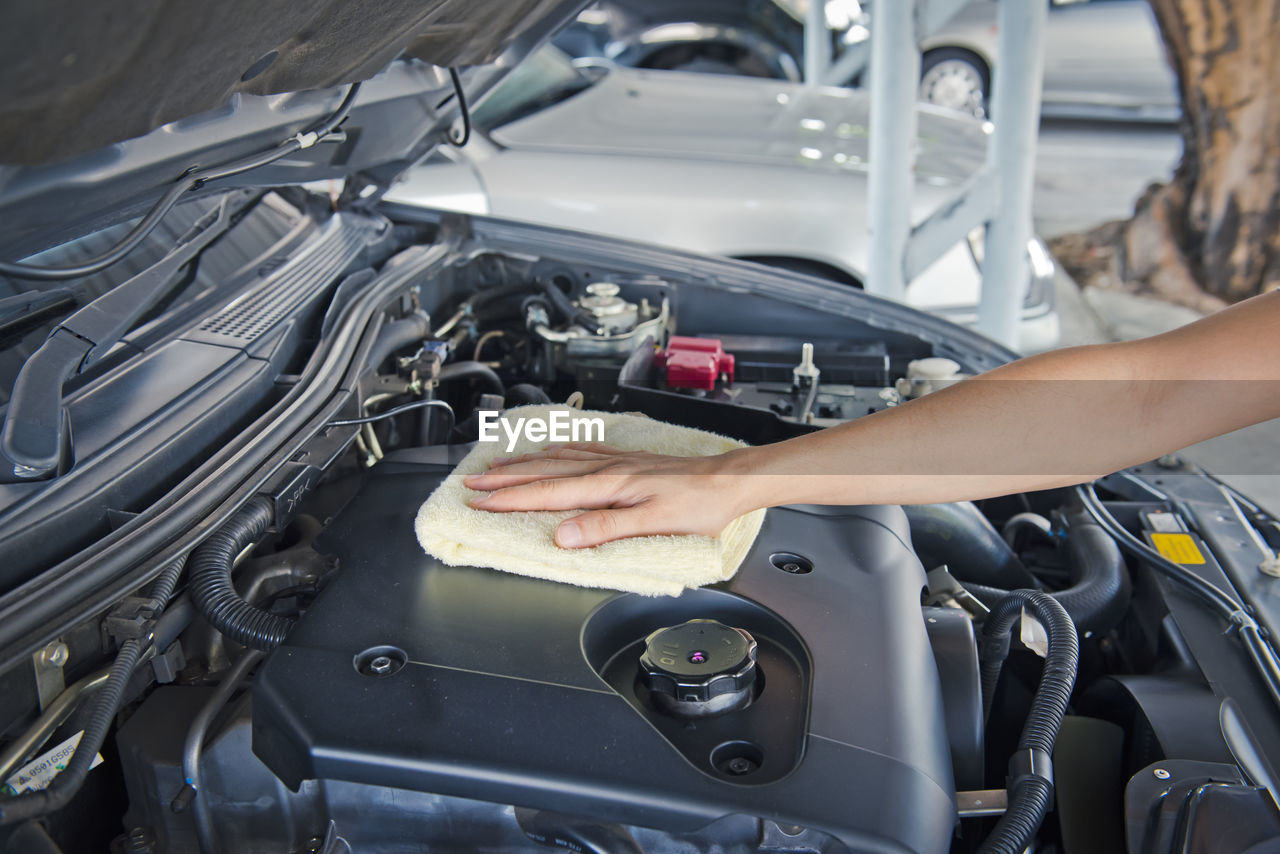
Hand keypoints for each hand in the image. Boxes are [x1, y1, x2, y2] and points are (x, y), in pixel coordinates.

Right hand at [464, 443, 752, 547]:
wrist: (728, 481)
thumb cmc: (698, 506)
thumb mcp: (652, 524)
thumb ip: (604, 528)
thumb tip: (561, 535)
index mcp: (608, 486)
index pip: (546, 494)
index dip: (508, 499)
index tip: (477, 502)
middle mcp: (606, 469)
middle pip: (543, 473)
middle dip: (503, 479)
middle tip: (470, 483)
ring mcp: (615, 462)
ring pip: (557, 459)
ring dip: (523, 463)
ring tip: (497, 464)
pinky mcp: (627, 461)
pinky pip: (580, 452)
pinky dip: (556, 450)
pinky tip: (550, 449)